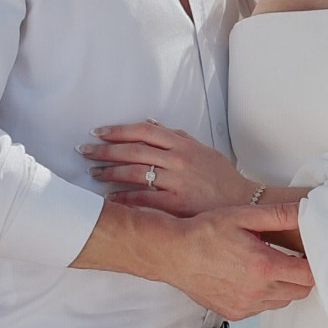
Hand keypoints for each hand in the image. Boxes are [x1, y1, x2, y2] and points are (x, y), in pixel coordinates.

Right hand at [75, 195, 313, 318]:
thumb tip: (307, 211)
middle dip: (302, 274)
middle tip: (293, 256)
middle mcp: (257, 291)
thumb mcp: (243, 216)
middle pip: (301, 290)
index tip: (309, 251)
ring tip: (271, 264)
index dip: (314, 261)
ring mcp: (246, 305)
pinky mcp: (235, 312)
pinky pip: (262, 307)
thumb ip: (279, 215)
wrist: (172, 253)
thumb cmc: (204, 232)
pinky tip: (252, 277)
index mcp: (264, 266)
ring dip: (285, 285)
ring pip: (283, 301)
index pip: (309, 274)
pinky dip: (265, 295)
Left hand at [84, 120, 262, 216]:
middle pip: (133, 150)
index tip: (99, 132)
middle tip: (84, 150)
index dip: (118, 130)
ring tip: (93, 172)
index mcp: (183, 144)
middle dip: (105, 149)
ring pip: (135, 172)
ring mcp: (177, 181)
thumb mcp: (203, 150)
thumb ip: (177, 136)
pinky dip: (124, 197)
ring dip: (110, 172)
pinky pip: (144, 198)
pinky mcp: (176, 203)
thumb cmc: (222, 178)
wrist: (242, 204)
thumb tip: (151, 123)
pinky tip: (110, 197)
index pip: (143, 131)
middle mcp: (178, 160)